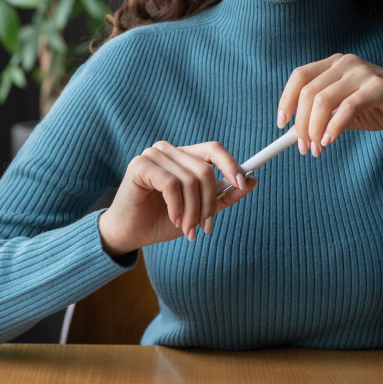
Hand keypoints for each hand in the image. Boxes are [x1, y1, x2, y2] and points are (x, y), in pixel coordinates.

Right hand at [98, 141, 258, 254]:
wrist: (129, 234)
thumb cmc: (161, 220)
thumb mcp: (199, 210)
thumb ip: (223, 195)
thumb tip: (253, 181)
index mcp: (183, 156)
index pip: (213, 149)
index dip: (231, 164)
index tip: (244, 183)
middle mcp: (169, 150)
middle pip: (205, 169)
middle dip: (209, 203)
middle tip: (205, 227)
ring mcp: (153, 155)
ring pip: (190, 179)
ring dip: (193, 211)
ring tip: (187, 229)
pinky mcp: (141, 165)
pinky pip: (172, 184)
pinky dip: (177, 206)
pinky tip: (172, 218)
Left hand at [277, 53, 382, 156]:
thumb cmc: (378, 107)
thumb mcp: (343, 110)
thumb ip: (321, 116)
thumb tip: (294, 133)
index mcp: (334, 63)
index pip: (300, 77)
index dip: (286, 100)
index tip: (282, 124)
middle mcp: (346, 63)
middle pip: (309, 92)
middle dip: (301, 124)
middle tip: (303, 146)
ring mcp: (362, 72)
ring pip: (323, 101)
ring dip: (315, 129)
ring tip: (317, 148)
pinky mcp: (378, 87)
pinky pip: (347, 108)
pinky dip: (334, 127)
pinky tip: (330, 140)